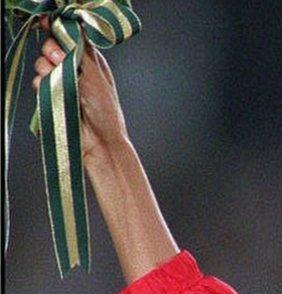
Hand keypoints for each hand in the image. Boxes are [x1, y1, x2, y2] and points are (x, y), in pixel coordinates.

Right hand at [32, 16, 129, 162]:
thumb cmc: (106, 113)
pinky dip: (43, 84)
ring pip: (41, 63)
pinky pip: (37, 81)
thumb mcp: (97, 77)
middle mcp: (75, 68)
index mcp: (90, 61)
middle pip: (51, 46)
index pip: (71, 37)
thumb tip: (72, 29)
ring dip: (48, 69)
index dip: (59, 30)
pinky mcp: (50, 95)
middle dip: (52, 50)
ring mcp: (61, 82)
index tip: (49, 25)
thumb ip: (83, 52)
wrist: (98, 141)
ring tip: (61, 83)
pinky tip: (55, 94)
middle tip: (60, 60)